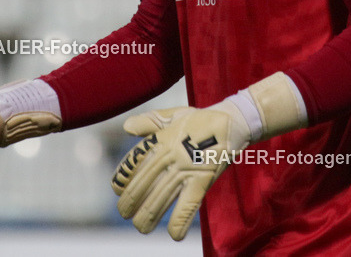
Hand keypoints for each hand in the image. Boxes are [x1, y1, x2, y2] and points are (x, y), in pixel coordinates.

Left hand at [112, 102, 250, 240]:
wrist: (232, 121)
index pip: (133, 162)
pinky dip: (180, 220)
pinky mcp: (202, 180)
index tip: (117, 190)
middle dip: (130, 202)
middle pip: (143, 184)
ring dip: (149, 216)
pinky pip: (188, 204)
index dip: (122, 179)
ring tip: (142, 228)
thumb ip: (149, 122)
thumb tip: (126, 127)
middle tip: (125, 213)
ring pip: (161, 198)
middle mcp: (169, 156)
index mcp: (160, 140)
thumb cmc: (201, 119)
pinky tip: (174, 235)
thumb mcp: (174, 115)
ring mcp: (186, 169)